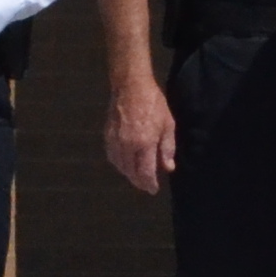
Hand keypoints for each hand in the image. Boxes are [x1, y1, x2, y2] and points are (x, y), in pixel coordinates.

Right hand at [106, 75, 176, 194]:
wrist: (130, 87)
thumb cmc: (153, 104)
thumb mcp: (168, 125)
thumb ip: (167, 148)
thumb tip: (168, 168)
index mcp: (144, 144)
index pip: (145, 173)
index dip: (149, 184)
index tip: (154, 189)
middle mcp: (127, 146)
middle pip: (131, 172)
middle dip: (139, 181)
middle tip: (147, 185)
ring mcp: (115, 141)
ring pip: (120, 166)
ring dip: (128, 174)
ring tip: (137, 176)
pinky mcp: (107, 136)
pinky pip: (112, 156)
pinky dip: (119, 164)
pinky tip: (125, 163)